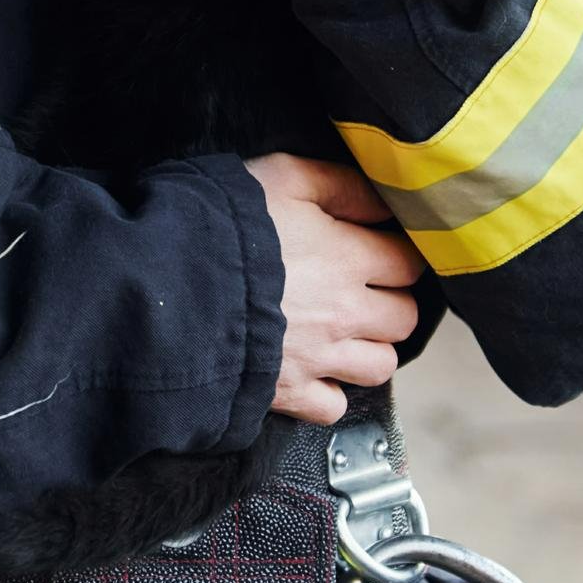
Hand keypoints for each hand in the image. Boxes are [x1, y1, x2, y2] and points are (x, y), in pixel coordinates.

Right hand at [244, 153, 421, 423]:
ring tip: (342, 331)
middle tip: (361, 289)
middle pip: (403, 318)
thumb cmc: (227, 222)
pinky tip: (312, 369)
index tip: (378, 247)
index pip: (407, 263)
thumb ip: (338, 183)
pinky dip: (328, 393)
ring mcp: (321, 358)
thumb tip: (380, 200)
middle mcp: (346, 313)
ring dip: (368, 348)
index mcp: (348, 258)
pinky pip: (333, 407)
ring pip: (380, 366)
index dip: (396, 252)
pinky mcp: (291, 393)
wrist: (174, 284)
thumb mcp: (282, 175)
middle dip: (388, 302)